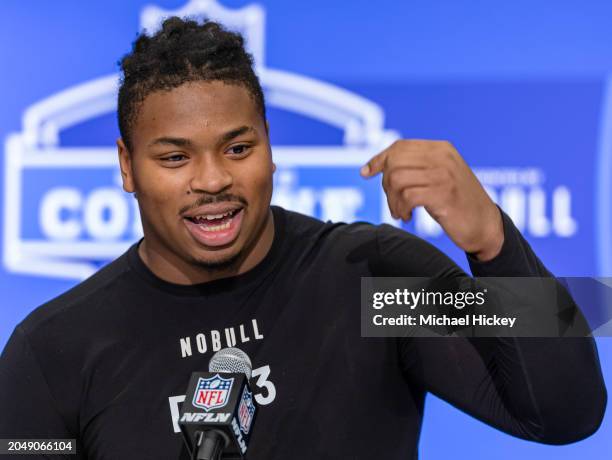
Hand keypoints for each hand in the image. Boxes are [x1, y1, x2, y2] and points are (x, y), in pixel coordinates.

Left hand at [360, 139, 503, 260]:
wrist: (486, 226)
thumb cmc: (458, 204)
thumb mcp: (439, 177)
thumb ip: (418, 167)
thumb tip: (381, 165)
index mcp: (441, 149)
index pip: (400, 147)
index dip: (379, 159)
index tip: (366, 172)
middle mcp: (442, 157)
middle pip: (395, 162)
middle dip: (386, 185)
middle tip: (394, 202)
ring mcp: (444, 174)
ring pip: (397, 179)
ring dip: (392, 200)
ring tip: (400, 212)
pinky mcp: (444, 194)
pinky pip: (407, 196)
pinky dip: (401, 208)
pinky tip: (407, 217)